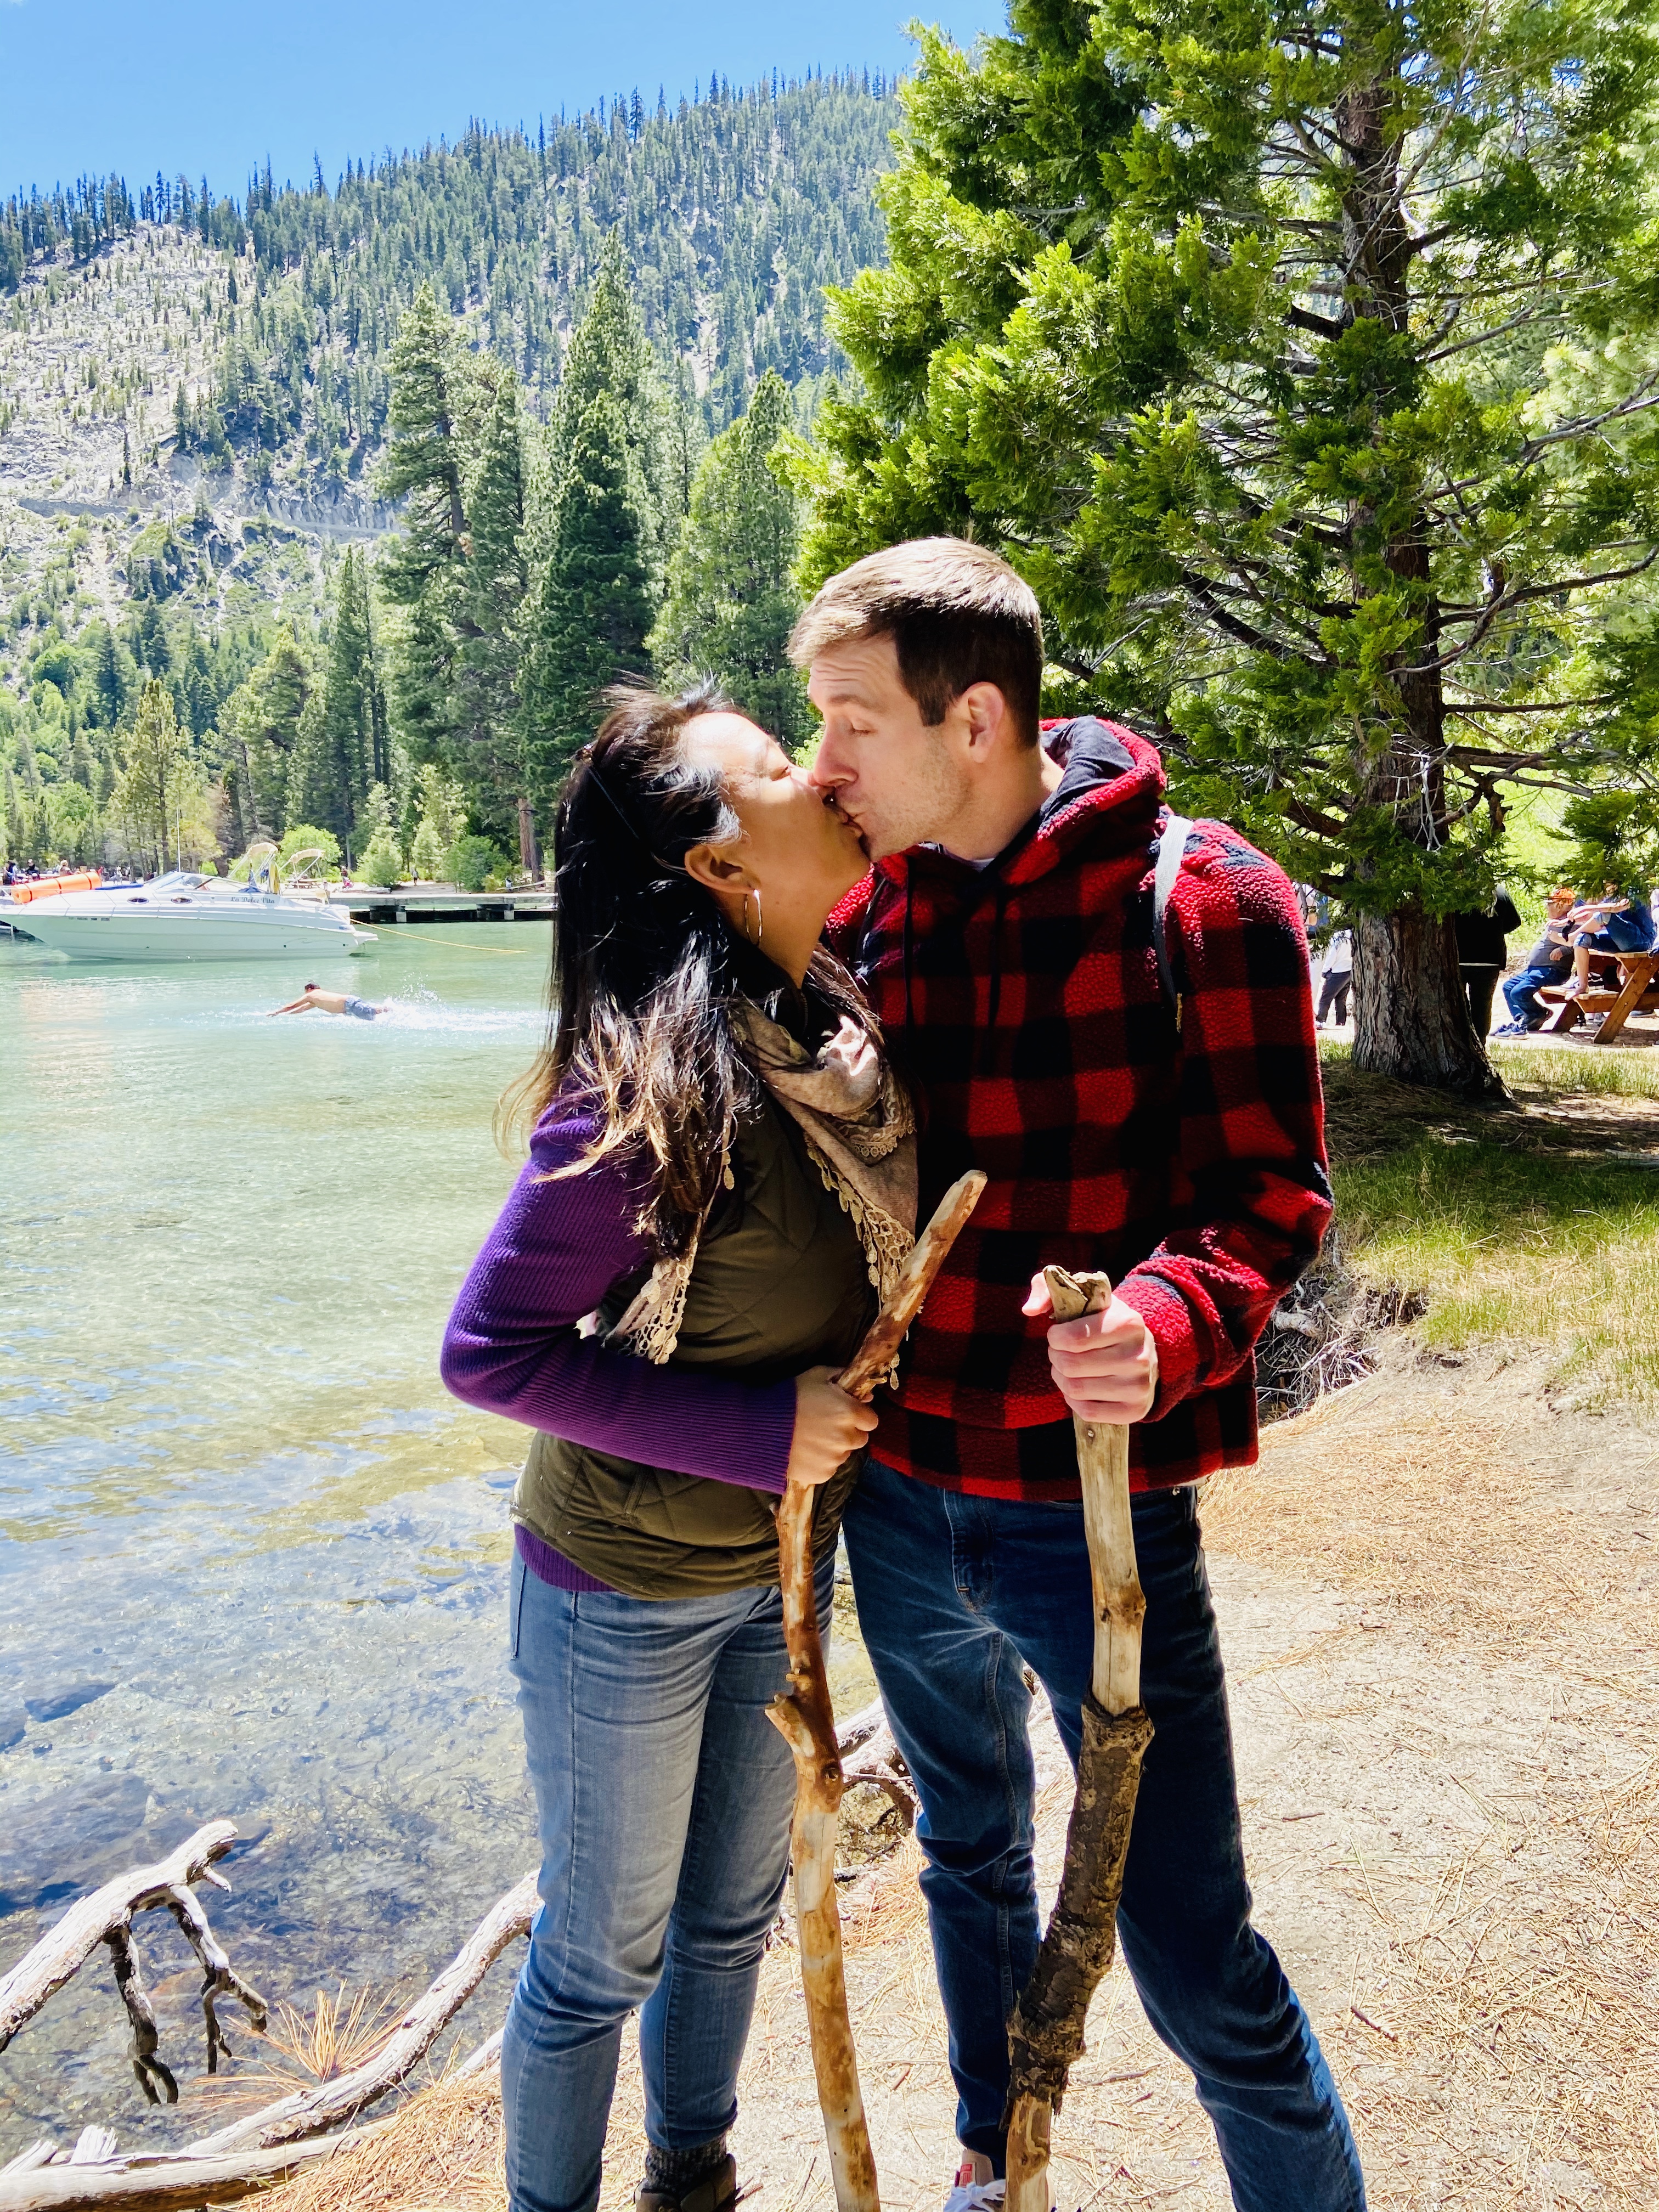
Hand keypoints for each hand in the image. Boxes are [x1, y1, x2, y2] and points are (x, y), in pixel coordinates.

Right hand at [786, 1366, 878, 1487]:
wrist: (760, 1427)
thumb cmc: (790, 1397)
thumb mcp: (817, 1376)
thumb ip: (844, 1378)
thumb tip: (866, 1394)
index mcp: (850, 1412)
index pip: (871, 1421)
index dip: (859, 1416)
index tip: (845, 1414)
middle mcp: (846, 1438)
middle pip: (860, 1439)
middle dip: (848, 1432)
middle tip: (826, 1426)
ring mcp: (835, 1459)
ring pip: (844, 1454)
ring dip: (834, 1448)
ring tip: (811, 1439)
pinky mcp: (822, 1474)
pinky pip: (829, 1468)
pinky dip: (821, 1462)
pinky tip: (805, 1450)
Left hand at [1022, 1273, 1158, 1424]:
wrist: (1140, 1349)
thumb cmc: (1101, 1320)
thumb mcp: (1079, 1295)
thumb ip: (1047, 1289)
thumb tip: (1029, 1309)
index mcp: (1128, 1323)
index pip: (1073, 1338)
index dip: (1055, 1338)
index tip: (1058, 1334)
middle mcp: (1139, 1355)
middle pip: (1070, 1365)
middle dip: (1055, 1358)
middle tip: (1060, 1352)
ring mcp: (1140, 1386)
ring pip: (1076, 1390)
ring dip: (1061, 1379)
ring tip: (1069, 1368)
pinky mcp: (1135, 1410)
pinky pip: (1087, 1412)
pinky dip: (1074, 1401)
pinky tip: (1079, 1387)